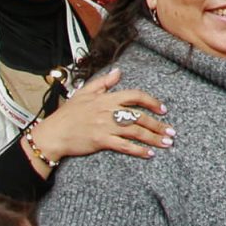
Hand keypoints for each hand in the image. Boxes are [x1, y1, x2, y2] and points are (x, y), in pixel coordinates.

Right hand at [28, 68, 173, 163]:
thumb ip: (104, 82)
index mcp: (107, 98)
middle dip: (158, 124)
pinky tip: (149, 154)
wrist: (53, 133)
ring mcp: (105, 126)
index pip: (135, 96)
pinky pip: (124, 146)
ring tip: (166, 143)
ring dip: (153, 138)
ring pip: (135, 131)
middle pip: (139, 116)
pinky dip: (138, 150)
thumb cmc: (68, 114)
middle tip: (171, 131)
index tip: (163, 109)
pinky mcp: (101, 141)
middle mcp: (108, 111)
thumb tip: (119, 72)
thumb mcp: (84, 92)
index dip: (152, 102)